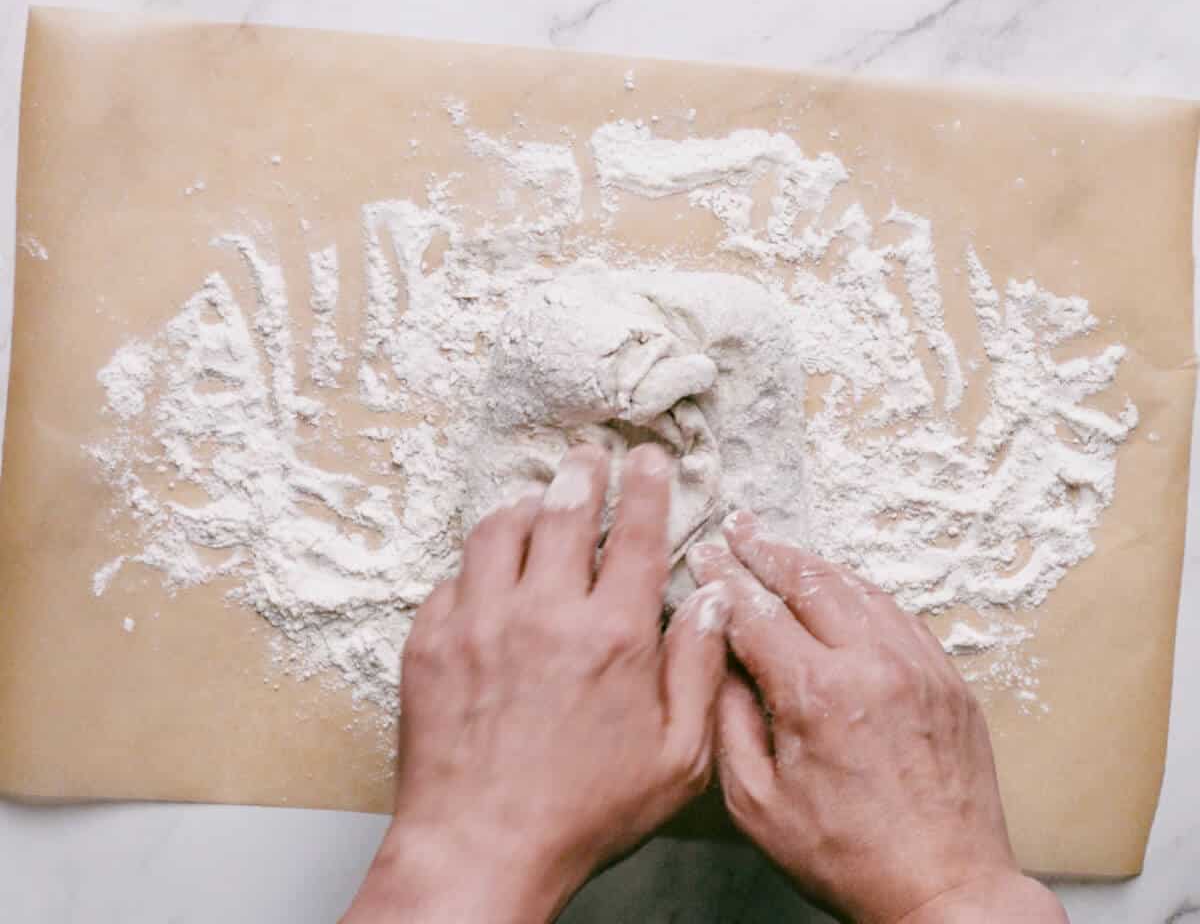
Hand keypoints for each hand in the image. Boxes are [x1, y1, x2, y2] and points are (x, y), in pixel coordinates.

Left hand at [344, 444, 730, 923]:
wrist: (479, 849)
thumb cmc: (584, 812)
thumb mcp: (676, 759)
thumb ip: (701, 670)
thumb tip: (713, 600)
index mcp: (612, 635)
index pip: (635, 535)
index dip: (646, 489)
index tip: (649, 460)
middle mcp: (544, 613)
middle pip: (565, 512)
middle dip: (583, 473)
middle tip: (589, 455)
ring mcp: (480, 622)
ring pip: (500, 529)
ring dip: (525, 505)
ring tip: (538, 500)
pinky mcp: (431, 640)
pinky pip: (454, 576)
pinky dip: (478, 563)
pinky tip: (490, 571)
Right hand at [688, 512, 1066, 923]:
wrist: (946, 890)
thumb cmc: (848, 857)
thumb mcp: (757, 803)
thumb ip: (729, 721)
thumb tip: (719, 661)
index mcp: (818, 693)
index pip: (757, 611)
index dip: (724, 578)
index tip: (704, 556)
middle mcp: (872, 664)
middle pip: (808, 581)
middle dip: (765, 550)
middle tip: (739, 528)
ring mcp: (918, 666)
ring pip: (856, 587)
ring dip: (812, 563)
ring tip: (780, 548)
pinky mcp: (948, 678)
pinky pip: (898, 613)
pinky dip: (860, 591)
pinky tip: (839, 586)